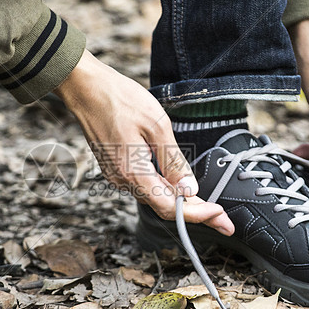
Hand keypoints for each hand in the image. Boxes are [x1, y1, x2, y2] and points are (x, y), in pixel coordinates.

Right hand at [55, 51, 233, 234]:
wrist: (85, 87)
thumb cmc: (119, 99)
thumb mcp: (156, 125)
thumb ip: (173, 161)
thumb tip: (189, 189)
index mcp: (133, 172)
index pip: (170, 207)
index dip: (198, 215)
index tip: (221, 217)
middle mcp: (122, 180)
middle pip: (163, 207)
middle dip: (195, 214)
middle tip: (224, 220)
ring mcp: (116, 175)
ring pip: (153, 197)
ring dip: (180, 203)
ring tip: (208, 205)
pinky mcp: (114, 167)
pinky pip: (143, 185)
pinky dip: (164, 190)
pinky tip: (179, 186)